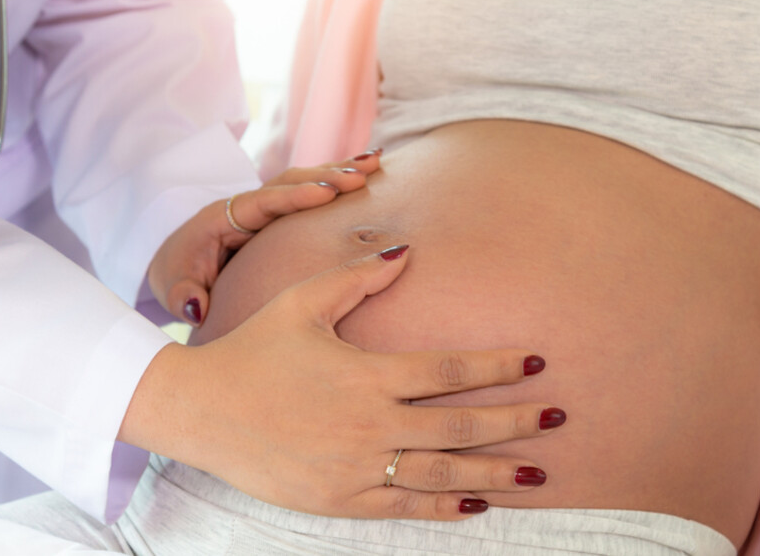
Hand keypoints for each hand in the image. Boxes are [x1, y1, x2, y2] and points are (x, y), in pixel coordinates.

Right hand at [121, 246, 564, 519]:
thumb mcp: (302, 302)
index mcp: (368, 373)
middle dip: (516, 421)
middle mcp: (371, 424)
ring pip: (443, 474)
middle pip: (461, 426)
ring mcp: (358, 467)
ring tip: (540, 471)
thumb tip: (408, 253)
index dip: (500, 368)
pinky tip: (480, 502)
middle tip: (559, 416)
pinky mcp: (341, 500)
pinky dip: (446, 507)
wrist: (201, 411)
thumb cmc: (253, 349)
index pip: (451, 371)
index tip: (538, 364)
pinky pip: (406, 508)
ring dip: (497, 471)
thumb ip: (358, 279)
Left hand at [147, 149, 381, 325]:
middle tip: (361, 176)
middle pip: (289, 183)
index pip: (263, 203)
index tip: (326, 192)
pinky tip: (369, 171)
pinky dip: (338, 181)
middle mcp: (248, 205)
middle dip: (326, 177)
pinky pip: (310, 193)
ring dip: (339, 171)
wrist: (177, 264)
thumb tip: (196, 307)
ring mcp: (266, 207)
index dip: (294, 196)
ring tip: (375, 163)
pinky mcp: (279, 214)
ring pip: (304, 181)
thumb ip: (181, 296)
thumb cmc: (178, 276)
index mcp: (223, 218)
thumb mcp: (171, 288)